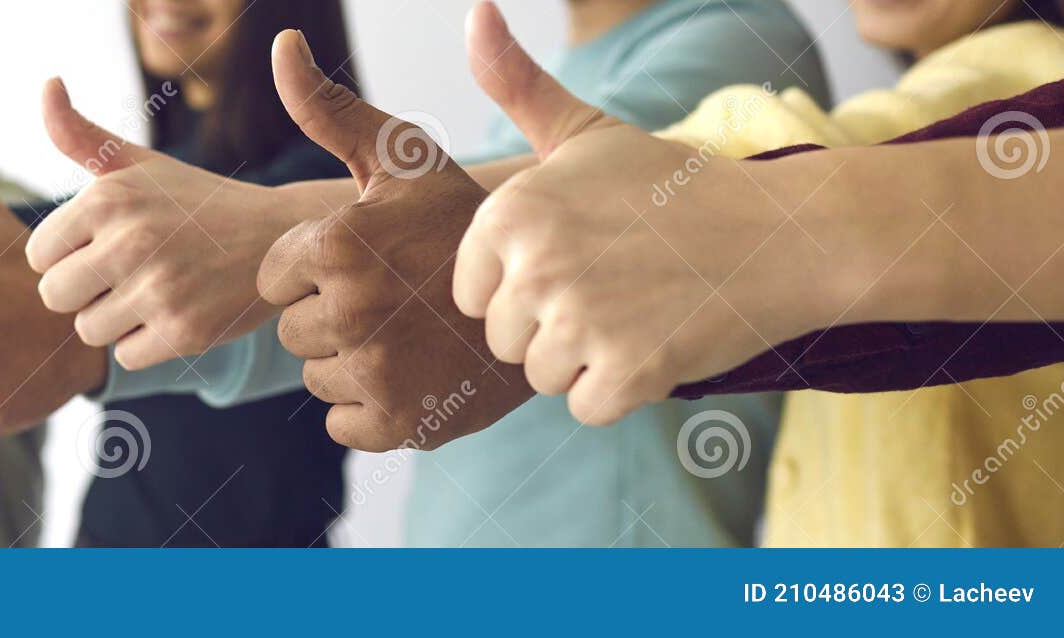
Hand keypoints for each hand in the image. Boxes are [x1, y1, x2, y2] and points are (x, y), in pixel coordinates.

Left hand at [24, 79, 310, 369]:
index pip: (38, 255)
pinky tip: (175, 313)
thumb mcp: (139, 164)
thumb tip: (47, 84)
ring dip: (114, 320)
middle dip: (84, 291)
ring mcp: (158, 289)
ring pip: (88, 331)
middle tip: (127, 274)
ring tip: (152, 292)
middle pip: (55, 297)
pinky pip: (126, 357)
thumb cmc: (196, 202)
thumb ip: (80, 135)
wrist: (280, 237)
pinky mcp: (184, 331)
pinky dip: (146, 344)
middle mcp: (129, 241)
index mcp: (107, 197)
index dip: (68, 255)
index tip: (106, 245)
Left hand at [256, 30, 528, 452]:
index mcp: (338, 245)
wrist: (552, 297)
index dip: (317, 270)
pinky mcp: (400, 427)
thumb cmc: (463, 223)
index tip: (372, 260)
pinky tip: (418, 375)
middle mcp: (352, 313)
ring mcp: (377, 376)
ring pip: (318, 379)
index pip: (274, 280)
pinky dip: (373, 409)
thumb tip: (281, 44)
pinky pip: (343, 423)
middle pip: (293, 333)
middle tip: (397, 299)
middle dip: (332, 317)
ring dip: (353, 363)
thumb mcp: (403, 156)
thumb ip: (329, 108)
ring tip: (411, 334)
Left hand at [453, 2, 834, 423]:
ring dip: (587, 361)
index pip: (474, 293)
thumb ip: (517, 84)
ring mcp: (580, 320)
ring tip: (636, 310)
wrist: (779, 234)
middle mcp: (533, 265)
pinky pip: (587, 408)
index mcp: (509, 212)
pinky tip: (657, 342)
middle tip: (615, 286)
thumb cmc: (674, 188)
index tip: (577, 259)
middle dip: (553, 328)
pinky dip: (622, 390)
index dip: (523, 286)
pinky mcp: (626, 370)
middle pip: (505, 341)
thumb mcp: (587, 131)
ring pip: (542, 378)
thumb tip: (475, 14)